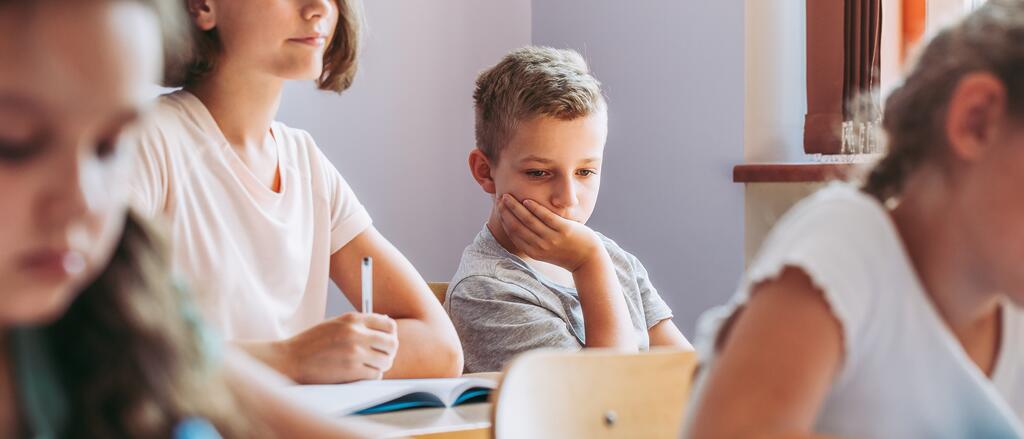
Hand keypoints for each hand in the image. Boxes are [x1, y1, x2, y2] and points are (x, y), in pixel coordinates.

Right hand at [280, 312, 397, 383]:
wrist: (291, 359)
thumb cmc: (312, 343)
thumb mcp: (335, 324)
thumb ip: (359, 323)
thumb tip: (385, 322)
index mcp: (353, 319)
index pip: (389, 324)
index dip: (391, 334)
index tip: (385, 341)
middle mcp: (356, 333)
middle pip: (392, 343)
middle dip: (389, 351)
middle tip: (382, 356)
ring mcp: (355, 353)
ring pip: (386, 361)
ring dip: (381, 365)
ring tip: (371, 366)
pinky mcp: (351, 371)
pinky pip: (375, 375)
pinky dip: (372, 376)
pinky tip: (362, 373)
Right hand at [496, 194, 603, 271]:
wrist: (587, 260)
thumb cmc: (565, 252)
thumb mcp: (545, 250)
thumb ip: (533, 240)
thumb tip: (520, 226)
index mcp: (534, 252)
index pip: (514, 234)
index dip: (504, 219)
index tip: (499, 208)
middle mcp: (540, 247)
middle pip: (518, 226)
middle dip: (507, 211)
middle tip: (500, 198)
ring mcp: (552, 239)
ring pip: (529, 220)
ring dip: (516, 207)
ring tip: (508, 196)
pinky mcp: (564, 230)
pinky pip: (547, 217)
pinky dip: (535, 208)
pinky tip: (527, 200)